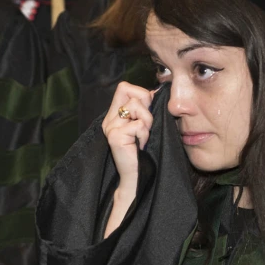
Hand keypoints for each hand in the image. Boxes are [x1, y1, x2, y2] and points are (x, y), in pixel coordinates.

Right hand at [101, 83, 153, 237]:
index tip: (147, 111)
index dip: (140, 93)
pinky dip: (145, 134)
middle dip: (145, 105)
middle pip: (129, 90)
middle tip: (146, 124)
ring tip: (143, 137)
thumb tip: (155, 91)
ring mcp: (110, 127)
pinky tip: (141, 145)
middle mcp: (109, 119)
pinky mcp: (115, 136)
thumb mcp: (144, 126)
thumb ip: (145, 108)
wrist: (136, 177)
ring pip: (136, 106)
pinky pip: (138, 125)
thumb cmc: (144, 153)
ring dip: (147, 122)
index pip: (124, 87)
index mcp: (114, 115)